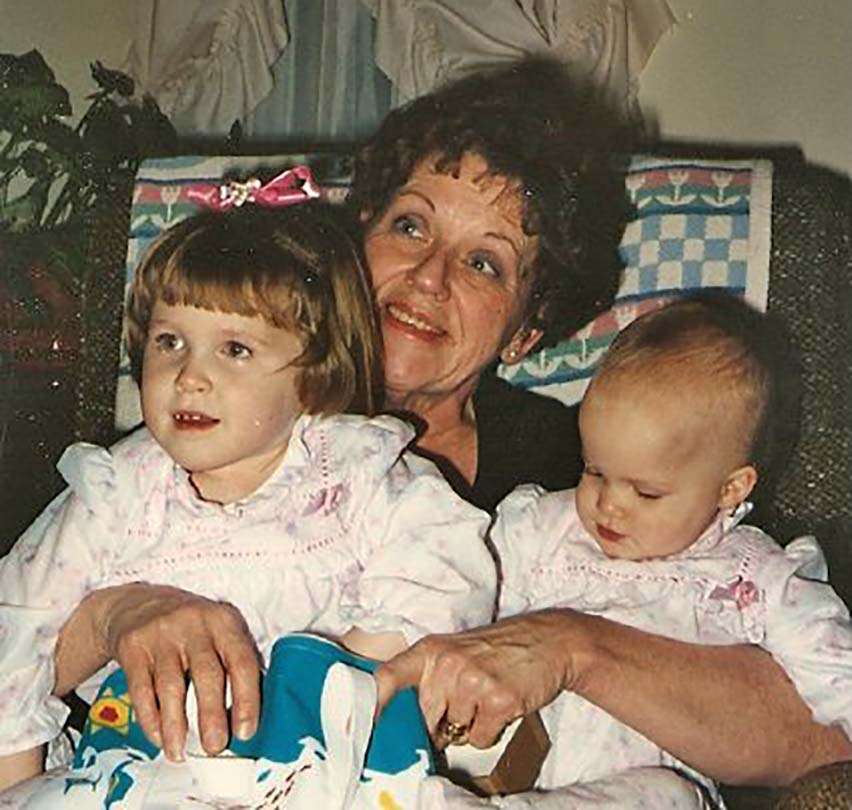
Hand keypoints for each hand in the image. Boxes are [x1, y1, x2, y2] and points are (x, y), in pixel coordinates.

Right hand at [99, 584, 260, 760]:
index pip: (242, 662)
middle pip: (207, 674)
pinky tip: (159, 737)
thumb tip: (245, 716)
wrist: (138, 604)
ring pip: (171, 686)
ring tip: (179, 752)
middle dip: (212, 716)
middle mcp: (195, 624)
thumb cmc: (190, 628)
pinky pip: (141, 690)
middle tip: (215, 747)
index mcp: (225, 622)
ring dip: (176, 725)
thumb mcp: (219, 631)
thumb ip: (233, 664)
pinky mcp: (133, 647)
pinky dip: (151, 719)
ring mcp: (162, 634)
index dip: (247, 699)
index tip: (245, 731)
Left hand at [375, 611, 577, 748]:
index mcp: (430, 649)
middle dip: (439, 725)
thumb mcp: (455, 650)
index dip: (371, 703)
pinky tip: (501, 706)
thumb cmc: (497, 649)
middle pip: (424, 718)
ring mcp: (472, 681)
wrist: (547, 641)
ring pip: (455, 731)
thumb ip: (429, 677)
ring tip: (486, 697)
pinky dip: (490, 731)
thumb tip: (401, 718)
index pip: (388, 677)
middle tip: (461, 708)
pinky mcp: (498, 699)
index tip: (361, 724)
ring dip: (469, 725)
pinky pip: (480, 738)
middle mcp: (446, 663)